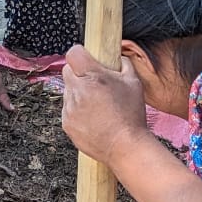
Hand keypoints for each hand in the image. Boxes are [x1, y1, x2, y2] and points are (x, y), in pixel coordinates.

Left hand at [60, 45, 150, 162]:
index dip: (80, 54)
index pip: (73, 54)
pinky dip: (77, 111)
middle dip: (79, 73)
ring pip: (68, 91)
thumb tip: (117, 56)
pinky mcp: (67, 124)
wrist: (125, 147)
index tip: (86, 58)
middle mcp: (77, 91)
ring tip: (97, 105)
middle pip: (67, 71)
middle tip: (94, 82)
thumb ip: (123, 64)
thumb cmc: (131, 115)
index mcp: (92, 77)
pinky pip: (68, 110)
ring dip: (78, 93)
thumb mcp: (134, 82)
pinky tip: (93, 118)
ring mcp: (69, 109)